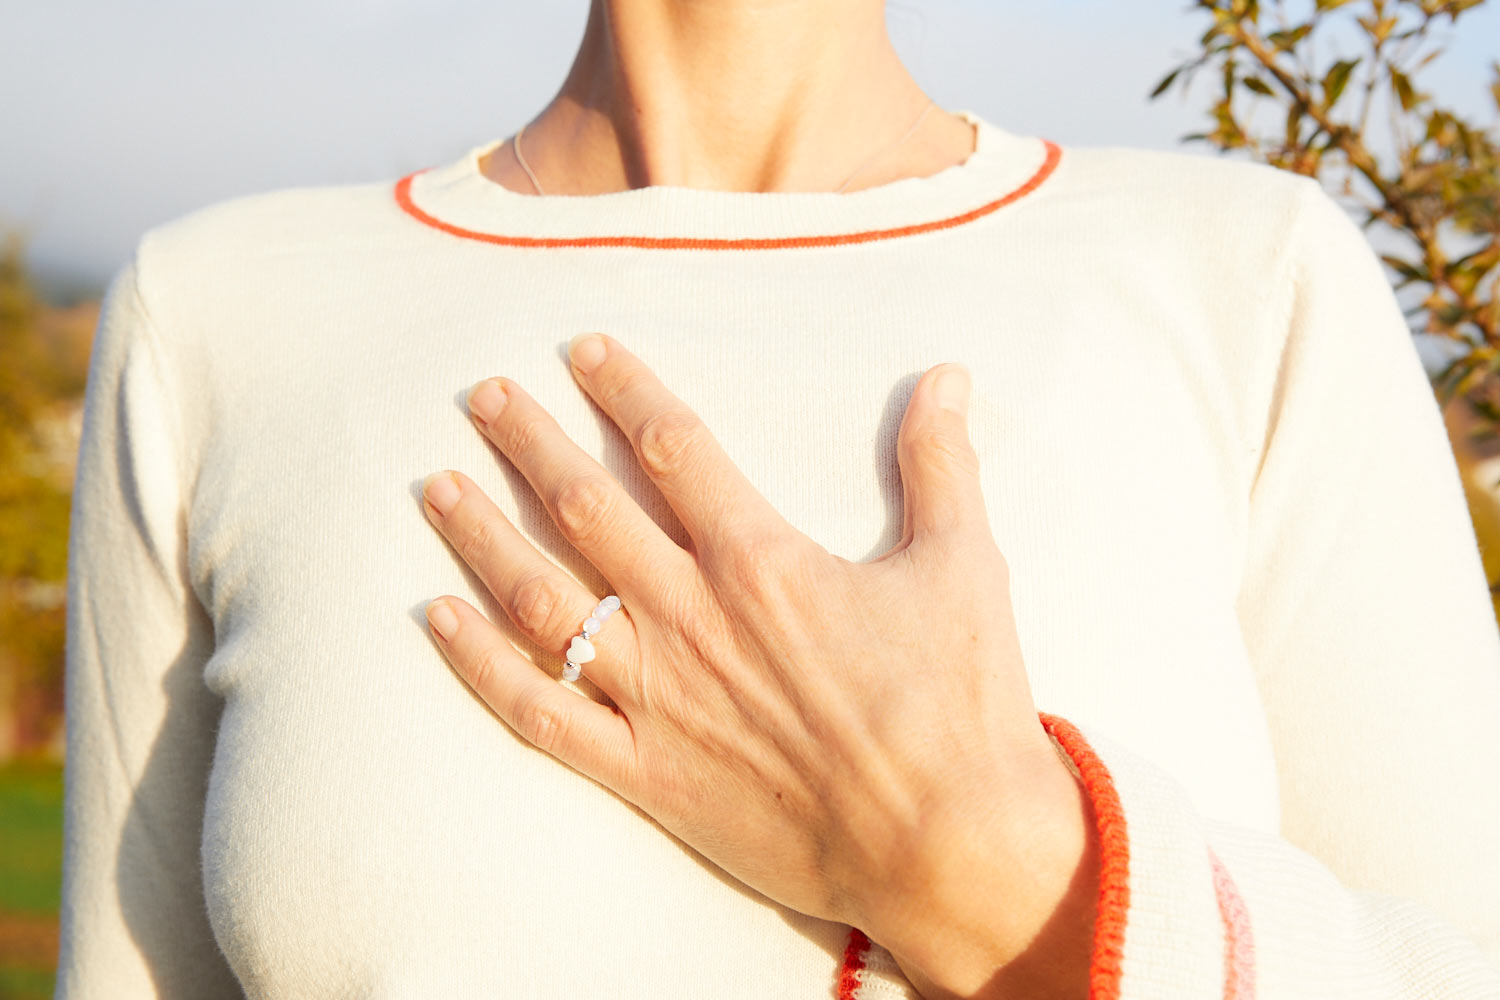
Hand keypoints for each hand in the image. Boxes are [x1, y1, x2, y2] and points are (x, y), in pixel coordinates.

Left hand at [419, 333, 1095, 997]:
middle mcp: (692, 618)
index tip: (583, 351)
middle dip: (527, 443)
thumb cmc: (959, 706)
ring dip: (483, 537)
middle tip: (483, 398)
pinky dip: (483, 666)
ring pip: (543, 601)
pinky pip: (543, 713)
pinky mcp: (646, 771)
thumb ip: (942, 465)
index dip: (623, 390)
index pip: (673, 448)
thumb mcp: (965, 566)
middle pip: (585, 508)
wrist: (948, 845)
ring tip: (437, 488)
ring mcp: (659, 697)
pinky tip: (442, 620)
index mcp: (761, 561)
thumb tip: (948, 378)